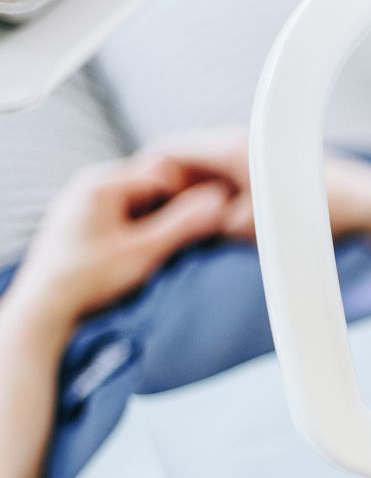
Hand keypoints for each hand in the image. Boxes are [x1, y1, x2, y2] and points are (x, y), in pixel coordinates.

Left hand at [8, 155, 231, 335]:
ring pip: (137, 198)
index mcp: (102, 183)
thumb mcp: (145, 251)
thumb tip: (218, 202)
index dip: (191, 191)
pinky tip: (144, 250)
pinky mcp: (81, 220)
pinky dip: (140, 226)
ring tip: (165, 246)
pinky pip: (122, 212)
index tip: (208, 215)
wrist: (46, 306)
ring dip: (158, 218)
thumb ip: (184, 225)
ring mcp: (83, 201)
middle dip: (175, 205)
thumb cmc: (87, 279)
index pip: (164, 171)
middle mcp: (89, 185)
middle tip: (192, 233)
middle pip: (150, 183)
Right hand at [145, 127, 370, 240]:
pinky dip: (217, 198)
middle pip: (185, 161)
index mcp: (228, 147)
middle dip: (169, 190)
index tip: (134, 206)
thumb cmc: (318, 213)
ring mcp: (255, 152)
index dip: (145, 177)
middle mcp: (239, 142)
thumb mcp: (253, 227)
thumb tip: (190, 228)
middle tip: (155, 223)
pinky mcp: (269, 168)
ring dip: (195, 197)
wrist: (366, 207)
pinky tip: (219, 224)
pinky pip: (229, 179)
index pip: (167, 151)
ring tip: (186, 228)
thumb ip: (213, 223)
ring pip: (207, 172)